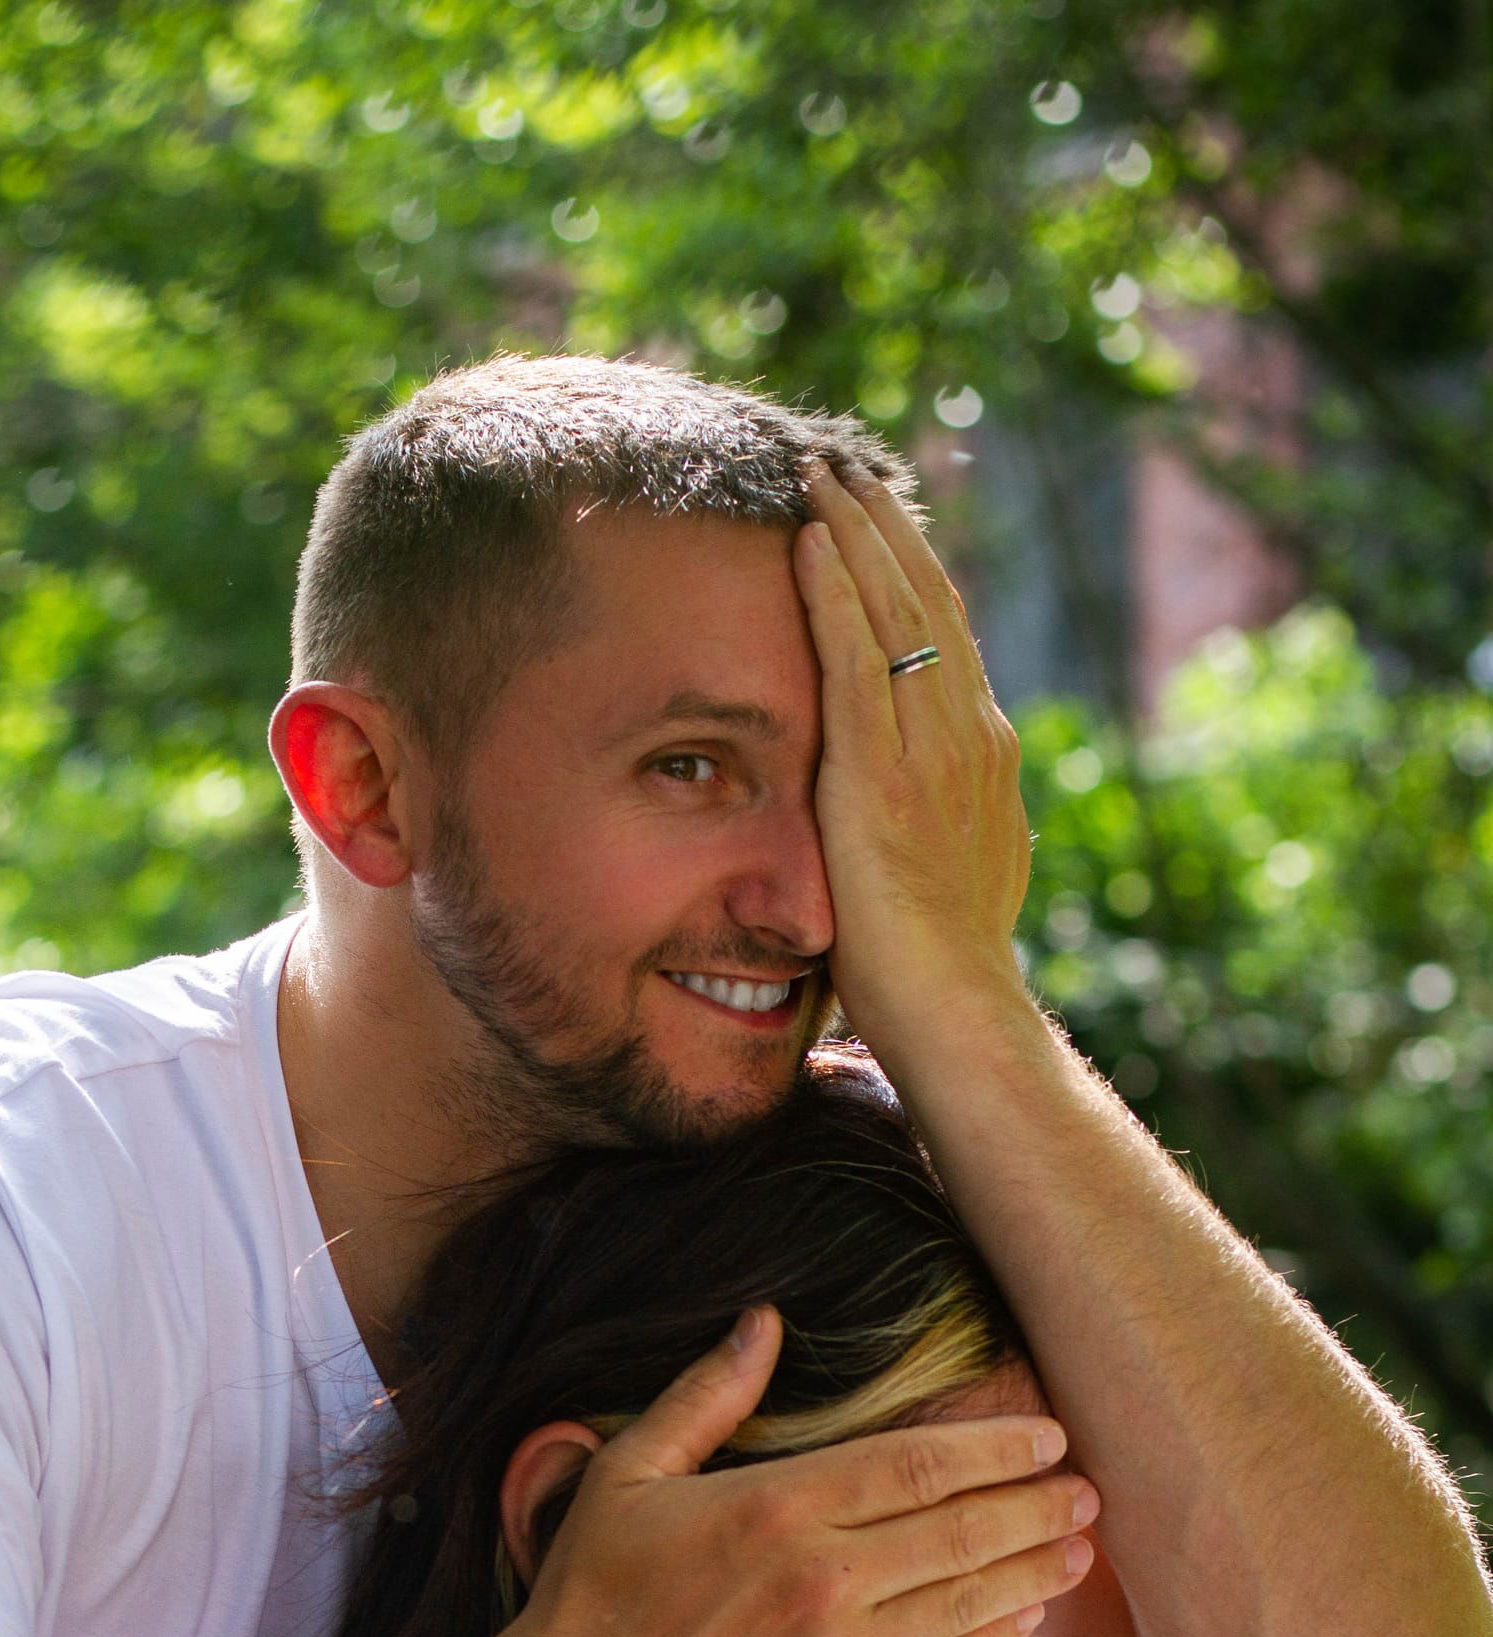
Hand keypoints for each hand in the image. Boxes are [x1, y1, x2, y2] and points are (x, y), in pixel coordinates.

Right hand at [498, 1306, 1095, 1636]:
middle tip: (1088, 1493)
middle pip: (961, 1533)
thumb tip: (764, 1320)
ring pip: (964, 1605)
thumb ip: (706, 1396)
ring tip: (1077, 1551)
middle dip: (1036, 1509)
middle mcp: (820, 1582)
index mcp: (776, 1509)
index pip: (918, 1466)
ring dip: (1031, 1574)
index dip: (996, 1451)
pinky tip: (1018, 1618)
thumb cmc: (589, 1594)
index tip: (1048, 1440)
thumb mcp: (628, 1472)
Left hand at [796, 467, 1034, 1034]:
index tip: (881, 525)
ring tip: (820, 477)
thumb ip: (943, 830)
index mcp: (984, 756)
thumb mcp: (954, 879)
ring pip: (895, 615)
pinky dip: (833, 599)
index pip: (946, 641)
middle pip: (928, 605)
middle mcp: (969, 737)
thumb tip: (932, 822)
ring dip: (855, 538)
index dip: (912, 576)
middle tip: (847, 468)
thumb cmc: (942, 974)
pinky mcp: (882, 778)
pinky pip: (856, 665)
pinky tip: (807, 545)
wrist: (961, 1012)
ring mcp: (931, 753)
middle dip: (886, 532)